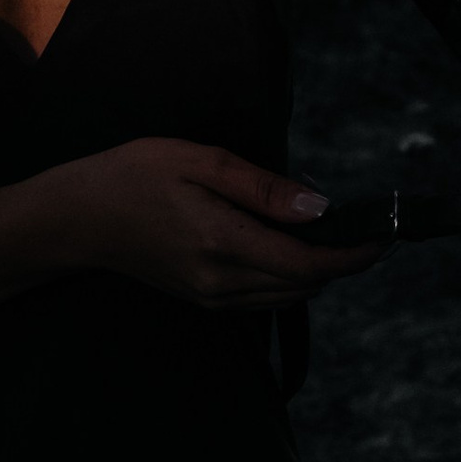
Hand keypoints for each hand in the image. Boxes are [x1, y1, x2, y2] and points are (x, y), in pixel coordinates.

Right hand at [40, 137, 381, 308]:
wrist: (78, 219)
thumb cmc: (134, 177)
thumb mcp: (200, 161)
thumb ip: (264, 188)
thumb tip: (320, 208)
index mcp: (224, 244)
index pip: (309, 264)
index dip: (353, 254)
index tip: (382, 234)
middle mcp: (222, 282)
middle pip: (306, 285)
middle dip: (343, 259)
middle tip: (365, 225)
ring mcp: (212, 298)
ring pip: (288, 296)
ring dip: (318, 270)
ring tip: (334, 232)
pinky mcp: (205, 300)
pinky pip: (265, 298)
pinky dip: (290, 276)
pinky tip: (290, 244)